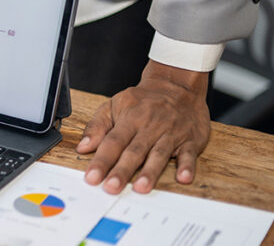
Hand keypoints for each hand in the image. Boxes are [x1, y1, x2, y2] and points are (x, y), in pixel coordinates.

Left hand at [77, 60, 210, 193]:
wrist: (177, 85)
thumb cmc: (142, 100)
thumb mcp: (114, 105)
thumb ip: (97, 126)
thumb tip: (83, 147)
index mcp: (130, 119)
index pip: (113, 142)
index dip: (102, 160)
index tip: (92, 177)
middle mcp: (150, 127)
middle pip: (134, 151)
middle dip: (122, 170)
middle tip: (111, 187)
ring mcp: (171, 133)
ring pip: (159, 154)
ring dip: (150, 172)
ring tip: (141, 188)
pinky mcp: (190, 140)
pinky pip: (190, 153)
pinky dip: (188, 166)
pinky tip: (184, 178)